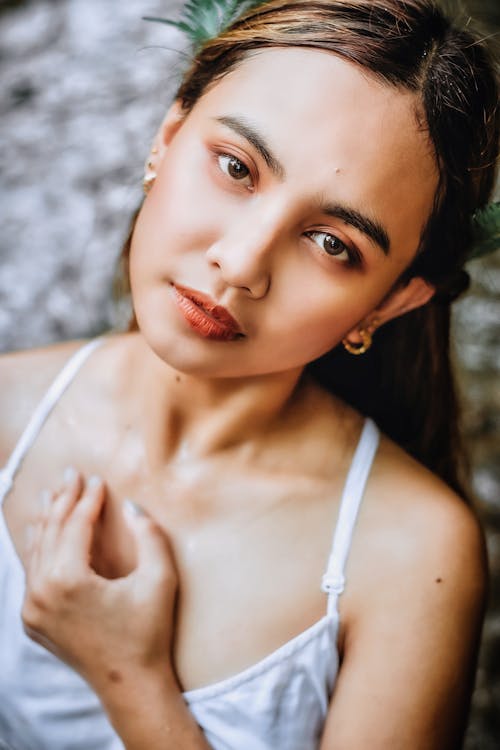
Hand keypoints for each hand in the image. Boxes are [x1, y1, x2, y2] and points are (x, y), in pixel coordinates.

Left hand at [22, 470, 178, 693]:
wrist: (130, 684)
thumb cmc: (148, 631)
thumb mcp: (160, 579)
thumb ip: (150, 535)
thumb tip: (131, 506)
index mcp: (68, 581)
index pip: (75, 526)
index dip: (88, 500)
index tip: (97, 479)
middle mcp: (41, 594)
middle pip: (51, 533)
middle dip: (63, 501)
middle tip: (72, 474)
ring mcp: (32, 610)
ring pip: (36, 551)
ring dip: (47, 520)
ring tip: (54, 493)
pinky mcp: (32, 621)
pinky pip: (32, 574)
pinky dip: (39, 547)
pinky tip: (41, 531)